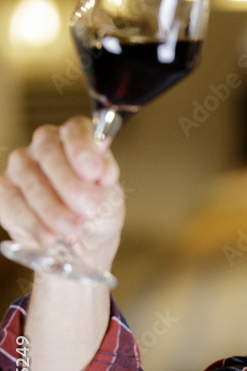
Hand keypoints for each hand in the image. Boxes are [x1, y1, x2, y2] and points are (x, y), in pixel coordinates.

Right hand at [0, 116, 123, 272]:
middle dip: (71, 184)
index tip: (94, 172)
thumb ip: (106, 180)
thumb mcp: (112, 197)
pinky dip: (34, 222)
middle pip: (49, 152)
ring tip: (73, 231)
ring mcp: (22, 167)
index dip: (83, 147)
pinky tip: (49, 236)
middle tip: (90, 208)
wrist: (83, 241)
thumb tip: (101, 169)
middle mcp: (45, 147)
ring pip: (30, 180)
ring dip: (53, 209)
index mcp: (76, 139)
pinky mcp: (5, 191)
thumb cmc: (99, 211)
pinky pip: (13, 203)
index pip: (76, 129)